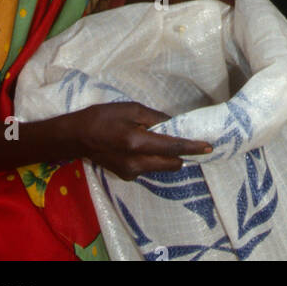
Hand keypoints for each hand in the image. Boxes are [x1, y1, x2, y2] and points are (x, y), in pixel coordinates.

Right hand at [70, 102, 211, 179]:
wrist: (77, 137)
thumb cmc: (103, 117)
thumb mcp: (131, 109)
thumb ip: (155, 118)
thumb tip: (173, 124)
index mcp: (137, 143)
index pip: (172, 147)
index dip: (192, 147)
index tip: (209, 147)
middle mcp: (137, 163)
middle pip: (172, 164)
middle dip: (184, 155)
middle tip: (193, 143)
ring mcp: (131, 173)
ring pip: (162, 168)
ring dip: (170, 158)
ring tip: (171, 143)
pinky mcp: (126, 176)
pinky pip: (150, 169)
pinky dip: (156, 160)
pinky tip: (150, 148)